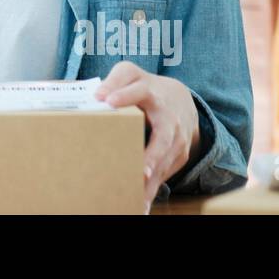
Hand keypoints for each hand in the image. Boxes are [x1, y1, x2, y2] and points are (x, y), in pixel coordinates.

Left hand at [94, 62, 199, 205]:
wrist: (180, 99)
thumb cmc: (146, 87)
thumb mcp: (130, 73)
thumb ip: (115, 79)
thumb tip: (98, 95)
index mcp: (152, 93)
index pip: (139, 91)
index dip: (124, 95)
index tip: (108, 101)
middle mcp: (169, 118)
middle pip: (163, 136)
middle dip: (153, 155)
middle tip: (142, 171)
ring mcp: (177, 139)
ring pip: (166, 162)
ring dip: (152, 181)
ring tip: (138, 200)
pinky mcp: (179, 156)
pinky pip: (165, 174)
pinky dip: (153, 190)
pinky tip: (140, 205)